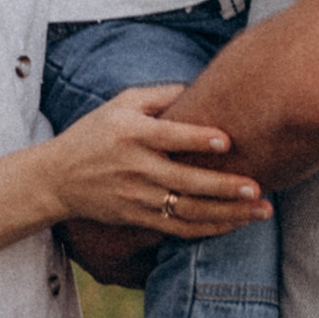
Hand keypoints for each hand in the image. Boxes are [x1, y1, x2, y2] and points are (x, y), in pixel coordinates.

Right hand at [43, 84, 268, 240]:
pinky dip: (210, 229)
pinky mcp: (138, 219)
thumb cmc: (95, 134)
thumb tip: (200, 87)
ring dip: (228, 214)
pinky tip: (236, 224)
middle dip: (224, 187)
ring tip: (261, 210)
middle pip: (185, 181)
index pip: (168, 137)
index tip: (226, 141)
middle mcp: (136, 168)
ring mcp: (138, 198)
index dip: (197, 139)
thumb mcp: (120, 104)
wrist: (57, 179)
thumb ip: (160, 95)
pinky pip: (179, 229)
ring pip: (189, 211)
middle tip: (257, 187)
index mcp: (132, 134)